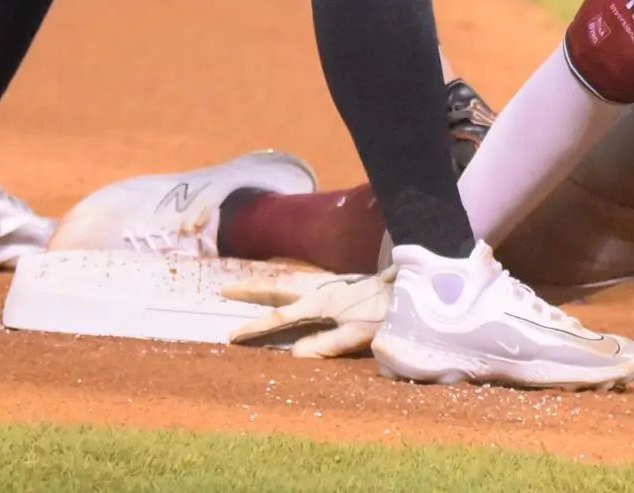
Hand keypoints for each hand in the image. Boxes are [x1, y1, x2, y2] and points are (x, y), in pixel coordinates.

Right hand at [223, 269, 389, 358]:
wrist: (409, 289)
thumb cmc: (385, 314)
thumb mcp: (357, 335)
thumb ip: (327, 344)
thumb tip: (294, 354)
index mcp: (320, 303)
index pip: (280, 317)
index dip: (254, 327)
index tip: (230, 335)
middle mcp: (320, 289)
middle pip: (277, 287)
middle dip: (250, 290)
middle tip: (224, 289)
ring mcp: (329, 283)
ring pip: (289, 278)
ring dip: (266, 281)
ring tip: (249, 284)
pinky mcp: (340, 282)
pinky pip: (303, 279)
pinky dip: (286, 280)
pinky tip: (289, 283)